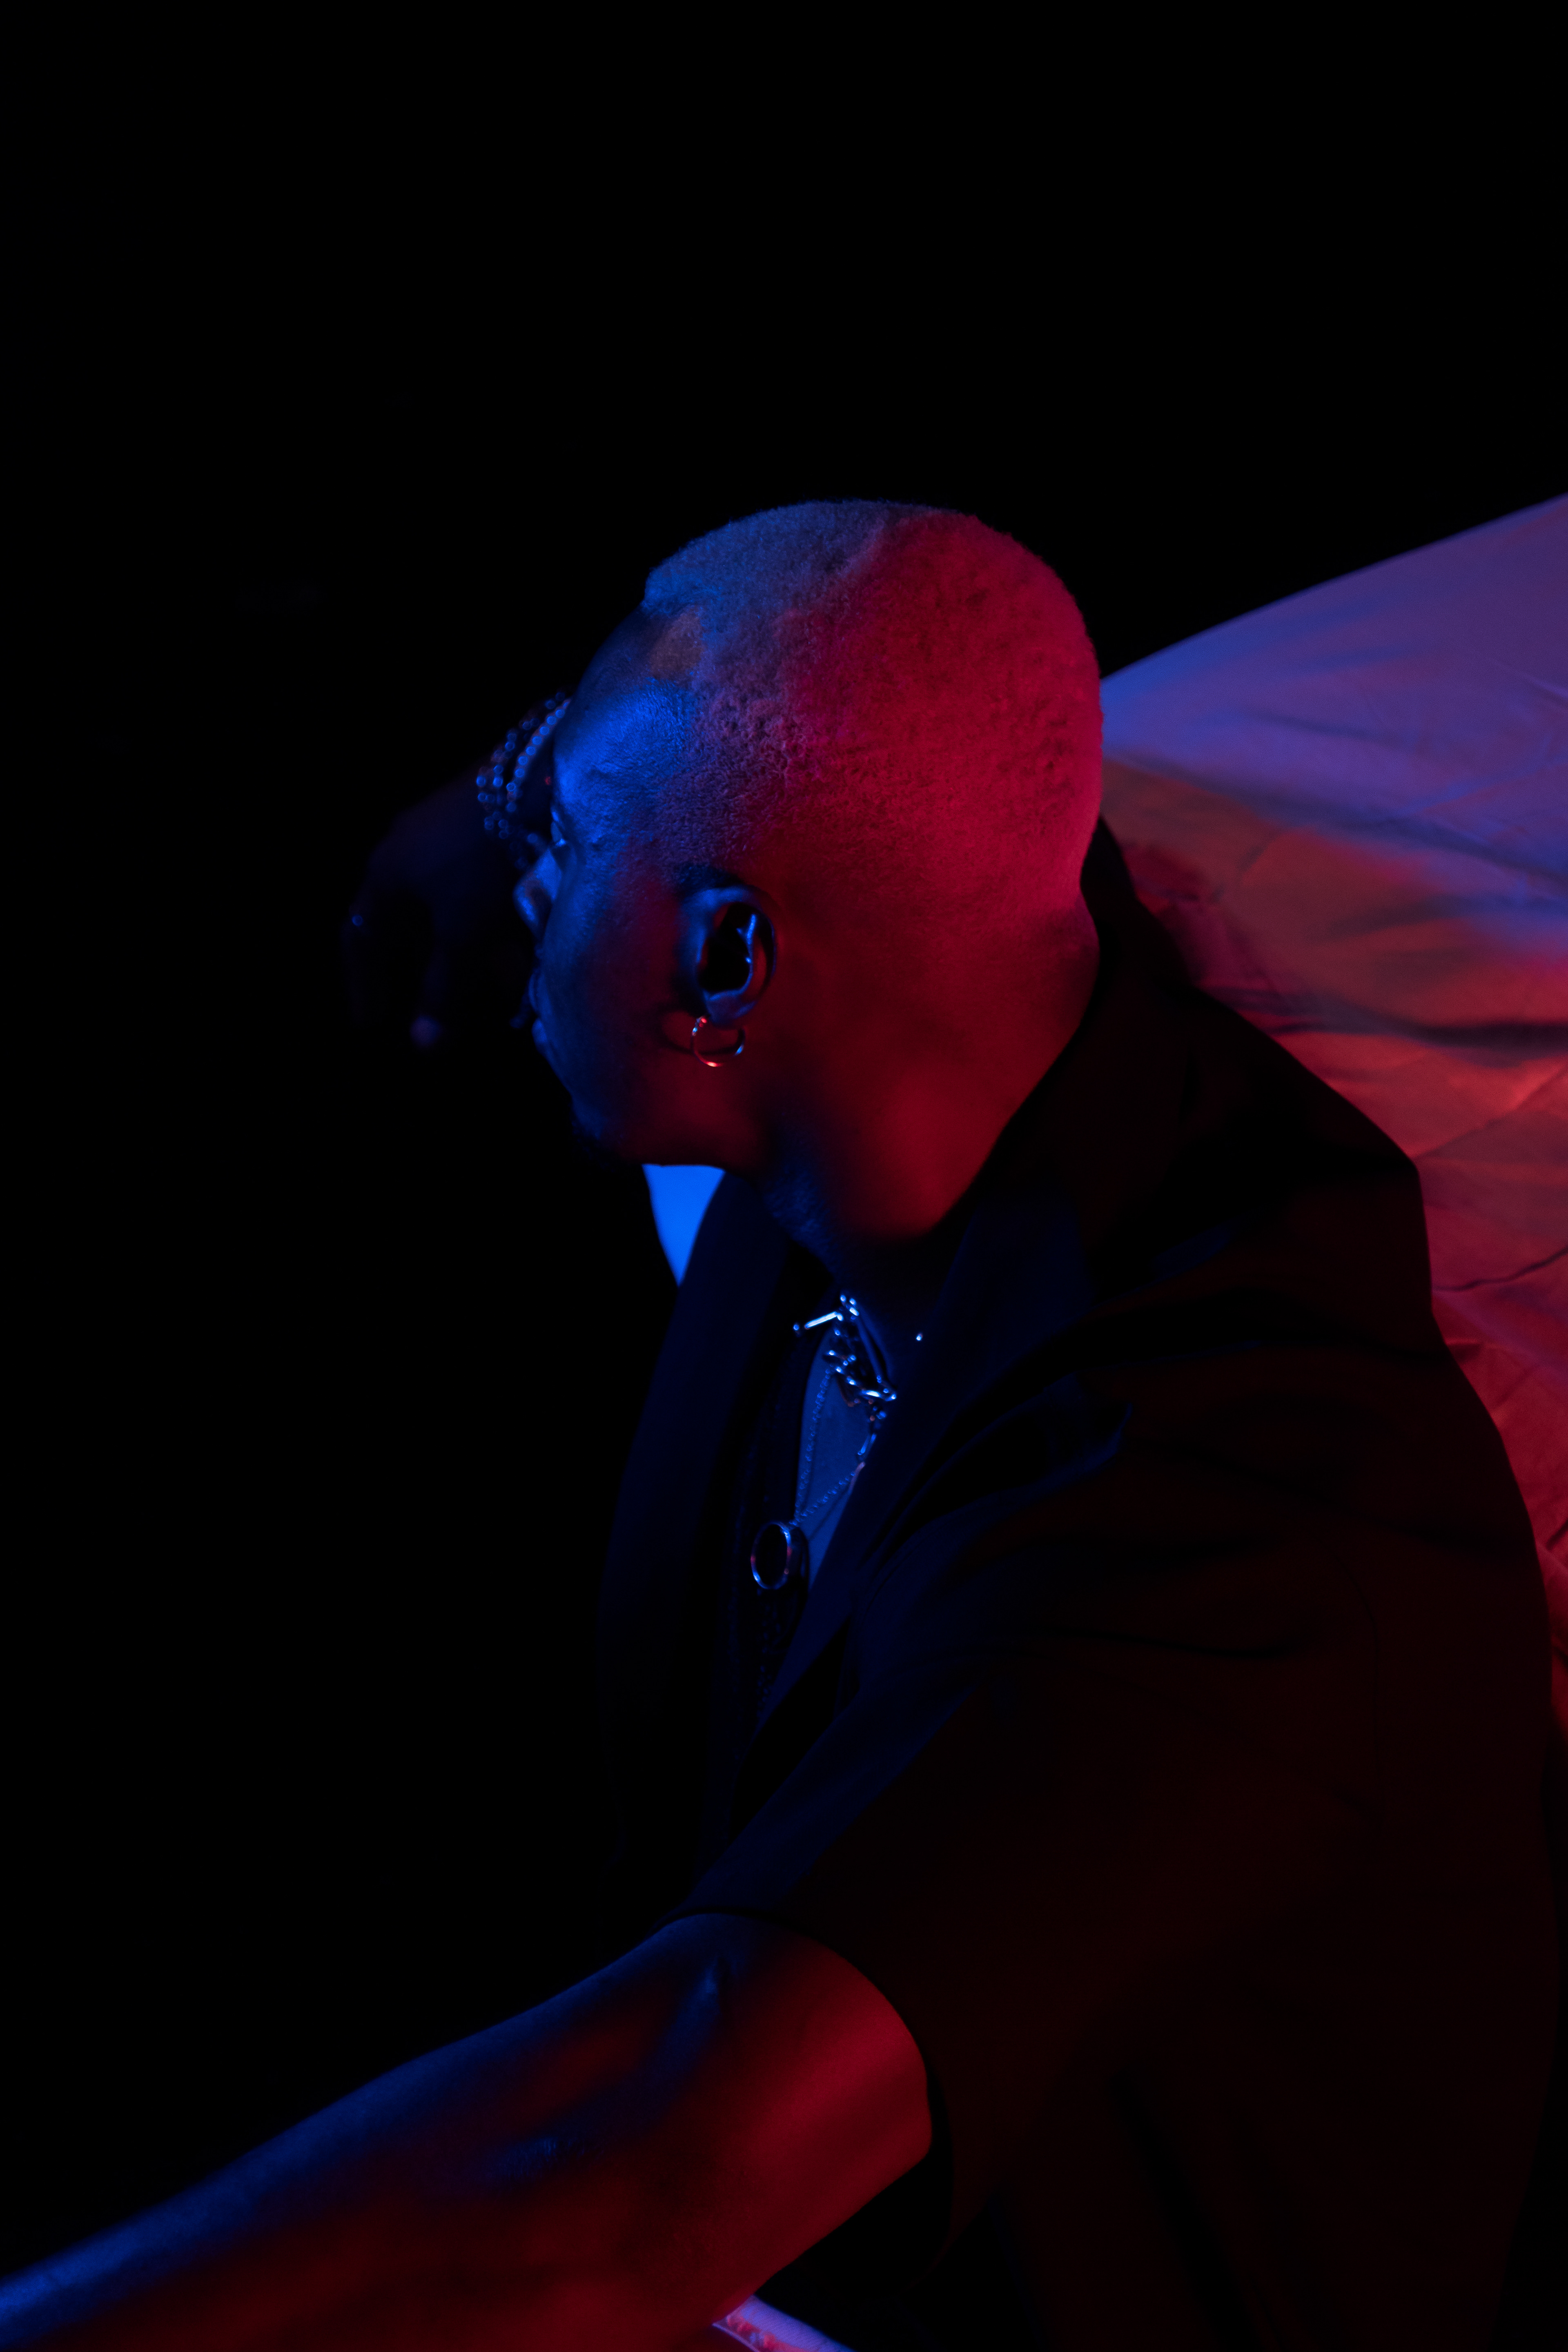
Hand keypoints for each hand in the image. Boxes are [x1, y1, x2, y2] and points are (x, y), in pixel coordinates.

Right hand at [341, 699, 563, 1047]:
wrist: (534, 781)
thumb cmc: (483, 862)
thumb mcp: (461, 933)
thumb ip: (442, 988)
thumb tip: (422, 1044)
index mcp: (384, 874)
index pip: (359, 937)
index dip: (364, 983)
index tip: (372, 1023)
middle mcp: (407, 849)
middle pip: (410, 927)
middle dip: (432, 973)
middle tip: (448, 1011)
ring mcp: (446, 832)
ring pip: (450, 909)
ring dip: (471, 952)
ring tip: (503, 983)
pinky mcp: (487, 822)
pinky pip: (480, 888)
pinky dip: (495, 922)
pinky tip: (525, 941)